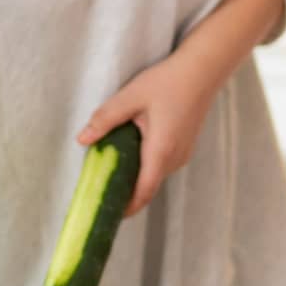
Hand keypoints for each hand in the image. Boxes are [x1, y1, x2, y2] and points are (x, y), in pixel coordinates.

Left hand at [76, 55, 217, 215]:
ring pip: (154, 174)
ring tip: (110, 170)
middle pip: (147, 186)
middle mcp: (175, 158)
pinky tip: (130, 151)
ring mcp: (183, 153)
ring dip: (135, 176)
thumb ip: (106, 119)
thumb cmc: (168, 81)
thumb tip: (82, 140)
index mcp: (160, 150)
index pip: (143, 192)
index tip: (107, 215)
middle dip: (125, 191)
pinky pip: (161, 164)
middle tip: (100, 189)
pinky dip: (145, 165)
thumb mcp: (131, 97)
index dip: (126, 207)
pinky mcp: (184, 147)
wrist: (203, 70)